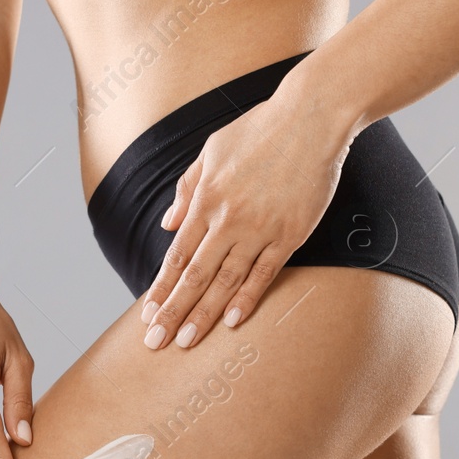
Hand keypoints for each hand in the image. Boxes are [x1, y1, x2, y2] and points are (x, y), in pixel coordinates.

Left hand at [140, 90, 355, 347]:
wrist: (311, 117)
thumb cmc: (260, 130)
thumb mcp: (211, 150)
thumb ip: (187, 189)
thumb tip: (167, 224)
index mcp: (207, 199)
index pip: (177, 255)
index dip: (161, 288)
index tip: (147, 313)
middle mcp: (228, 218)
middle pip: (195, 276)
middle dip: (173, 312)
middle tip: (155, 342)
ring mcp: (260, 228)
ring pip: (226, 281)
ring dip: (205, 315)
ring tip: (187, 341)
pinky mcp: (290, 233)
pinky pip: (265, 273)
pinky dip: (247, 298)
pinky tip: (233, 321)